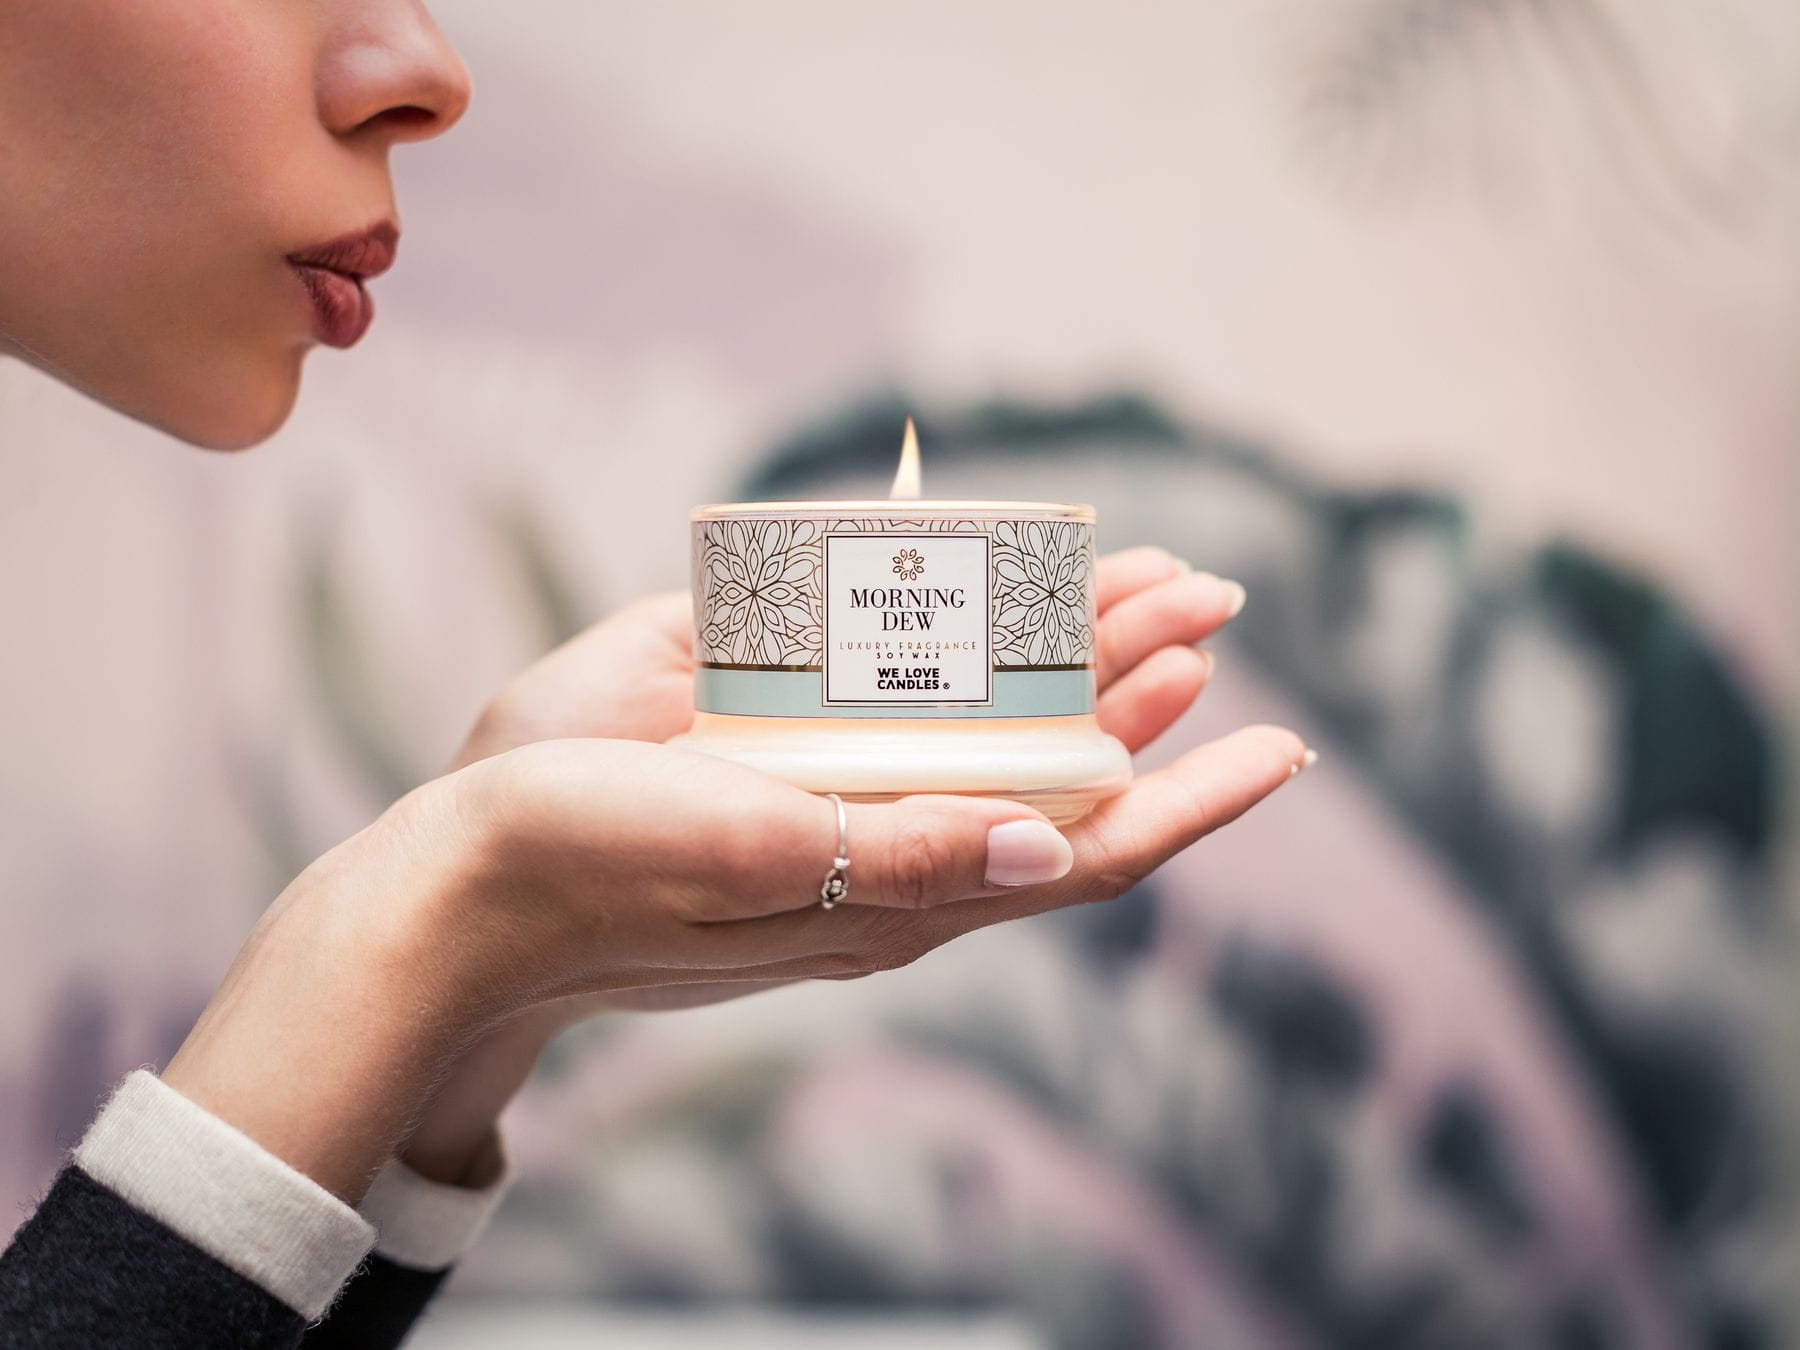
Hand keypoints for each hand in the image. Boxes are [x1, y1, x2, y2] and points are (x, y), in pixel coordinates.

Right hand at [400, 550, 1273, 1182]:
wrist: (463, 883)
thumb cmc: (590, 872)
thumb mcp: (748, 860)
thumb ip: (901, 857)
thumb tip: (1055, 851)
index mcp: (895, 887)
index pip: (1085, 849)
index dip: (1190, 800)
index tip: (1282, 744)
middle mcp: (886, 837)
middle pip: (1052, 764)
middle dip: (1141, 682)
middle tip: (1214, 597)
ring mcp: (835, 783)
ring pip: (986, 717)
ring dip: (1070, 647)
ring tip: (1146, 577)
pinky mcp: (775, 728)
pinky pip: (894, 679)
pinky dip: (959, 627)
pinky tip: (989, 586)